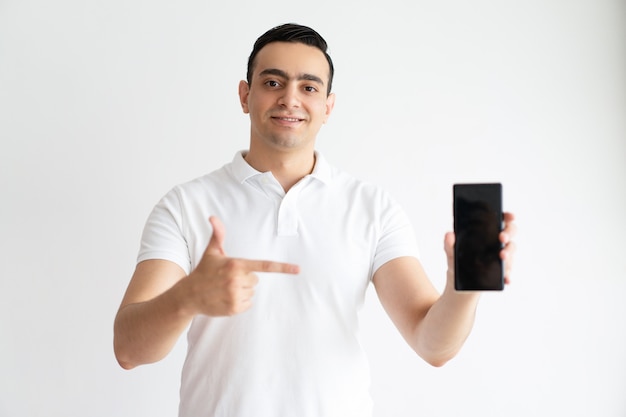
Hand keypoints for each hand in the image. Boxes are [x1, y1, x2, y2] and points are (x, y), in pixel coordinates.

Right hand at [185, 216, 299, 315]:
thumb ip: (217, 234)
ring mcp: (235, 295)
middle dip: (244, 279)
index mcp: (236, 264)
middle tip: (227, 278)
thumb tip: (213, 216)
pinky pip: (248, 304)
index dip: (283, 268)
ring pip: (252, 292)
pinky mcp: (234, 309)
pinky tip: (225, 298)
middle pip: (255, 280)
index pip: (264, 266)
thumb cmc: (203, 271)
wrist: (188, 295)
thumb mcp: (211, 252)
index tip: (298, 269)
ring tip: (225, 289)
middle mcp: (237, 280)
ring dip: (242, 291)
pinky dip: (240, 302)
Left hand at [444, 211, 517, 286]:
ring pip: (511, 250)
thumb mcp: (451, 253)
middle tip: (502, 238)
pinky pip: (508, 271)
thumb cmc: (457, 262)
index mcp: (486, 232)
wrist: (458, 283)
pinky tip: (506, 278)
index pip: (500, 220)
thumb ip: (449, 244)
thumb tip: (449, 234)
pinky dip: (508, 275)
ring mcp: (502, 256)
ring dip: (508, 252)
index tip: (510, 216)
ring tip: (502, 256)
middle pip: (510, 232)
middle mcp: (497, 242)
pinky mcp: (502, 271)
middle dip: (508, 233)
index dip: (507, 216)